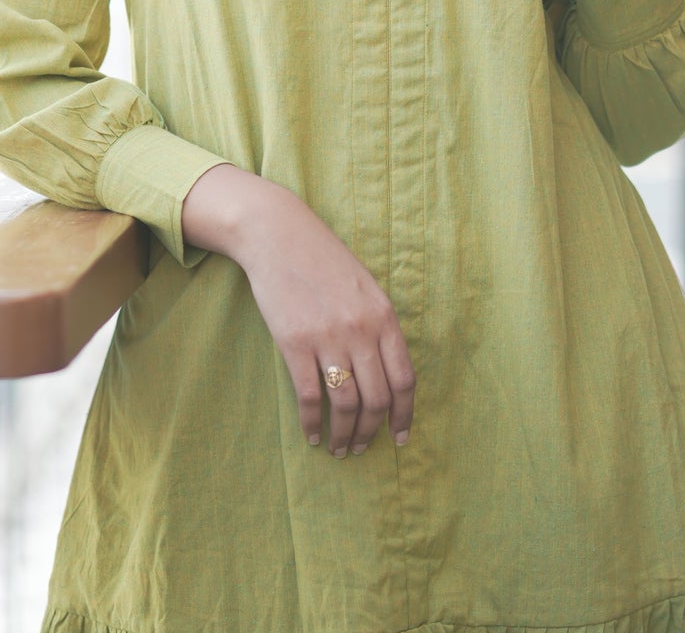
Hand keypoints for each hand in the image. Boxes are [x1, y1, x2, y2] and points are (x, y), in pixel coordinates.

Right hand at [212, 174, 415, 457]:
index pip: (404, 379)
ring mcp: (328, 337)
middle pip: (376, 399)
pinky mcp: (295, 343)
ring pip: (345, 404)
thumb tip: (387, 375)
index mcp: (384, 315)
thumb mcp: (364, 288)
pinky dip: (312, 424)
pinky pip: (310, 397)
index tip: (400, 438)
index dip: (404, 415)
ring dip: (343, 435)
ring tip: (338, 448)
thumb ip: (378, 327)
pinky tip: (311, 436)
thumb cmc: (323, 260)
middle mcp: (361, 330)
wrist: (279, 235)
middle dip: (371, 432)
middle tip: (361, 448)